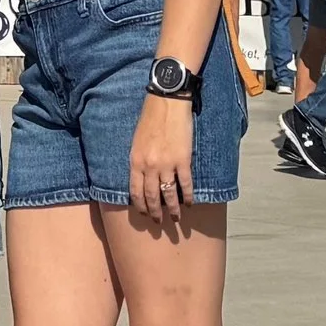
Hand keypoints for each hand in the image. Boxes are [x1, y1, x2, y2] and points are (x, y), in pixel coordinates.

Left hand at [129, 96, 194, 226]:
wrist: (167, 103)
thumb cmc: (150, 118)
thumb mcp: (137, 140)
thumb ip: (139, 160)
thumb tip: (142, 176)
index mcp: (136, 161)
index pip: (135, 191)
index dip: (140, 205)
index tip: (143, 213)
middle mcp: (150, 166)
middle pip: (151, 196)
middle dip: (155, 212)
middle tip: (158, 222)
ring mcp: (167, 164)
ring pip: (169, 194)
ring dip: (172, 209)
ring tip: (176, 218)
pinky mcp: (183, 160)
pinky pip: (185, 184)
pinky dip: (188, 196)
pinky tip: (190, 203)